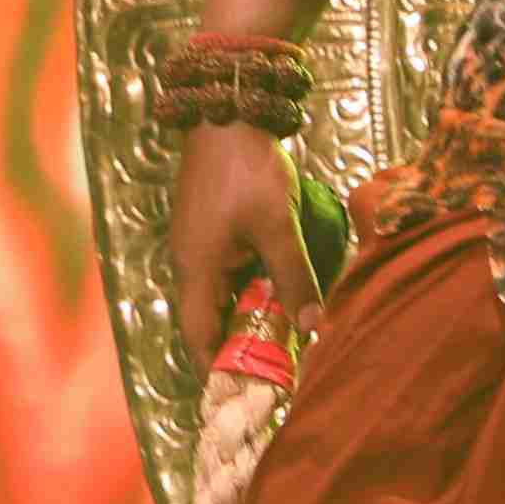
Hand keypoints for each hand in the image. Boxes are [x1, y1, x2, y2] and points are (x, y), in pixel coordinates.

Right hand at [170, 123, 320, 349]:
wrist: (227, 112)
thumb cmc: (247, 168)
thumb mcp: (277, 226)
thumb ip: (294, 278)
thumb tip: (313, 327)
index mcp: (197, 270)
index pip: (199, 338)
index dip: (220, 369)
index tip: (249, 391)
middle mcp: (191, 263)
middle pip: (210, 322)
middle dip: (242, 347)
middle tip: (280, 368)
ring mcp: (200, 246)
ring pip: (222, 297)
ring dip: (250, 316)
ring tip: (286, 336)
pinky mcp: (212, 230)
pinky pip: (228, 274)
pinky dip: (251, 290)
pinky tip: (280, 291)